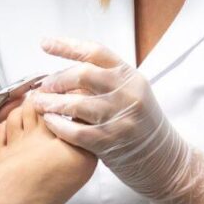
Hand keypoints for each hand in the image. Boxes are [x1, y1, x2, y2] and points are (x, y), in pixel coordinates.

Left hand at [31, 38, 203, 203]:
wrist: (164, 160)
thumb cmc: (142, 126)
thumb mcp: (132, 94)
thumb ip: (107, 82)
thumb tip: (70, 70)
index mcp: (130, 76)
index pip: (95, 52)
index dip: (67, 46)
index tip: (45, 44)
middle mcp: (127, 93)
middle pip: (83, 74)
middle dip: (57, 78)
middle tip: (43, 86)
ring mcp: (120, 117)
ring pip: (76, 103)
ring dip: (52, 102)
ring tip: (39, 104)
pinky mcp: (112, 142)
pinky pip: (76, 131)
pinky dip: (58, 125)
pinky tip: (48, 122)